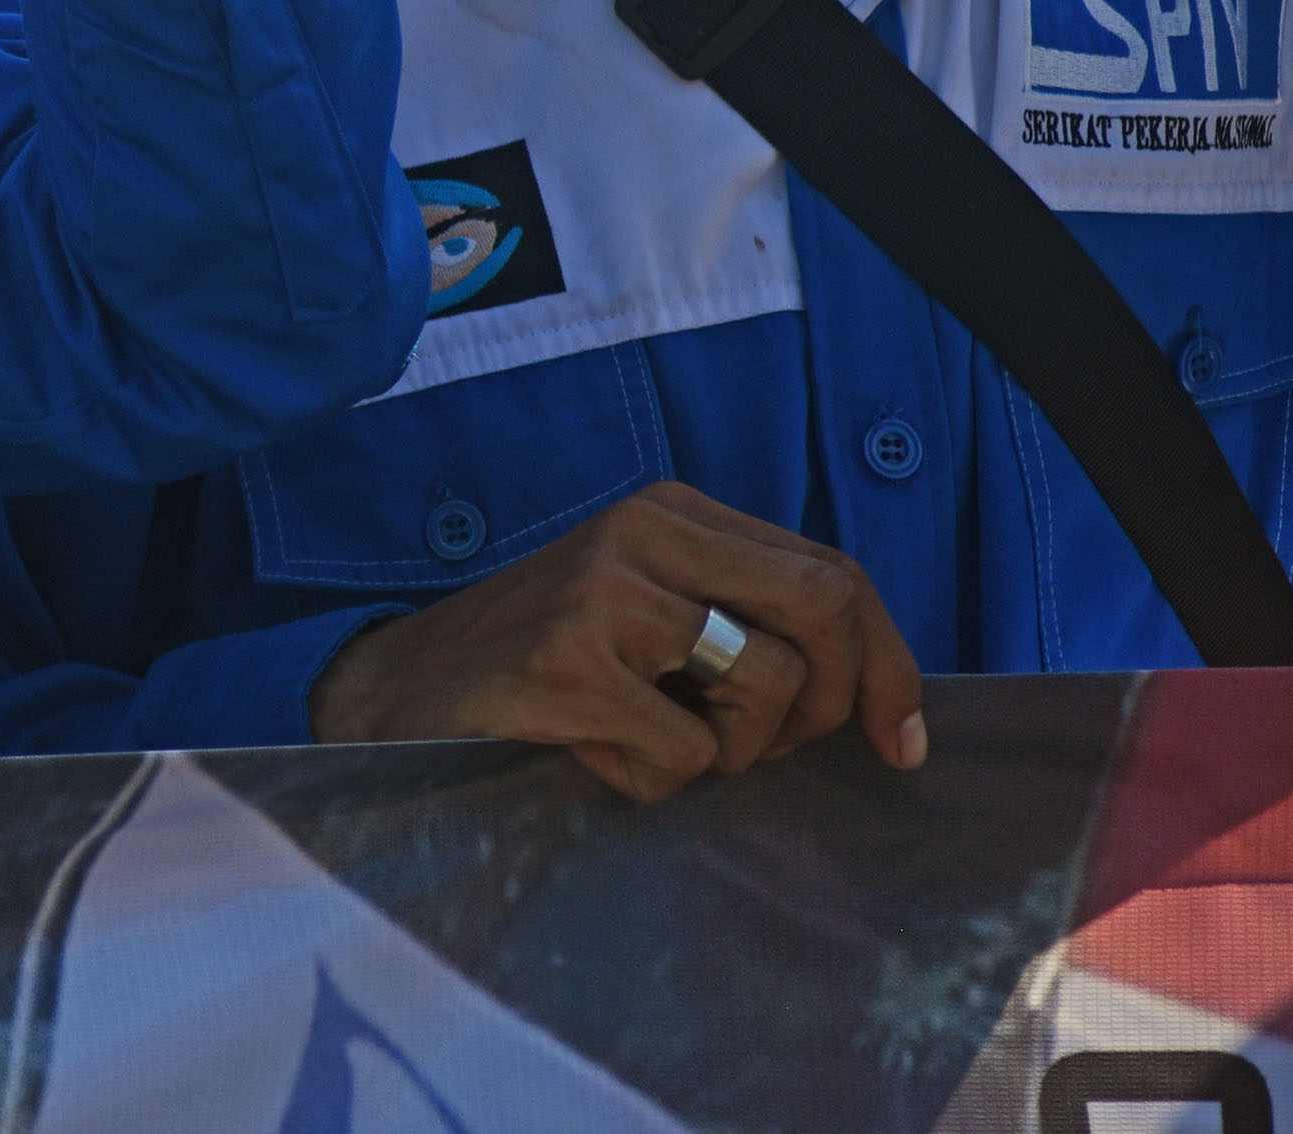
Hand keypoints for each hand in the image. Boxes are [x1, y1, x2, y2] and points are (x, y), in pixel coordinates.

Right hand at [304, 482, 926, 804]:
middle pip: (826, 607)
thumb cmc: (537, 665)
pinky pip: (686, 753)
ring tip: (652, 741)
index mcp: (672, 513)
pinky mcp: (570, 661)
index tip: (898, 740)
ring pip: (764, 691)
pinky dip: (655, 780)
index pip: (834, 573)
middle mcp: (642, 532)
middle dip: (828, 705)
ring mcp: (604, 592)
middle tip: (766, 749)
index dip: (888, 664)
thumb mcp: (645, 611)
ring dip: (728, 753)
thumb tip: (879, 697)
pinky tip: (594, 753)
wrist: (394, 689)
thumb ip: (742, 619)